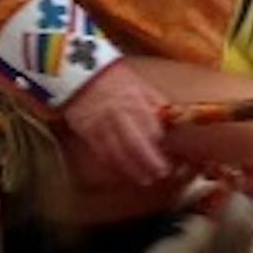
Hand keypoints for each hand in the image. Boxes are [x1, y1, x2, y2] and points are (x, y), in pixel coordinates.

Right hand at [61, 60, 171, 188]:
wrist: (80, 73)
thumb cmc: (114, 78)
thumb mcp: (140, 84)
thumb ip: (156, 102)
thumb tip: (173, 119)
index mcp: (136, 104)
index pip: (153, 130)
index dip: (163, 144)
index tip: (171, 154)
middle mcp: (120, 117)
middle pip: (138, 146)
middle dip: (151, 164)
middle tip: (161, 174)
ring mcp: (103, 126)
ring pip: (120, 154)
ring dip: (133, 170)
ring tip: (145, 180)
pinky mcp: (88, 133)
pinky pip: (102, 154)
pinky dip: (113, 166)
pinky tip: (123, 172)